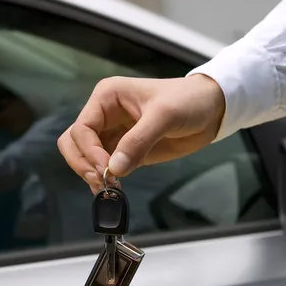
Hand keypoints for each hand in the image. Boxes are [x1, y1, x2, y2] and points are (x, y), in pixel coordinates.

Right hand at [57, 74, 225, 191]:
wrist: (211, 110)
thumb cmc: (189, 101)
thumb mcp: (165, 115)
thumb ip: (139, 141)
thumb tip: (114, 168)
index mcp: (107, 97)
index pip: (82, 128)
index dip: (89, 151)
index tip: (106, 169)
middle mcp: (104, 115)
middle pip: (73, 142)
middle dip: (83, 163)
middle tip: (103, 182)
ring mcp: (112, 134)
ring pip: (83, 156)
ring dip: (90, 173)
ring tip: (110, 189)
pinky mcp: (122, 150)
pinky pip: (102, 167)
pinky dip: (103, 179)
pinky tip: (115, 189)